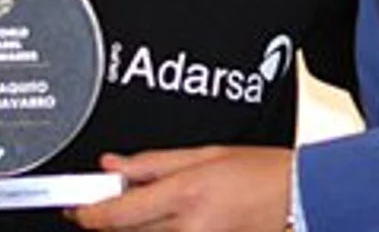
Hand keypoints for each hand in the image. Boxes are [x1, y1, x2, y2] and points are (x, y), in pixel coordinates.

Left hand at [69, 146, 290, 231]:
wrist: (304, 198)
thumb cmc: (264, 172)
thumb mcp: (204, 154)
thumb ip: (153, 163)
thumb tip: (112, 166)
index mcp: (185, 195)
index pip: (118, 214)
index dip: (87, 213)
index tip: (74, 208)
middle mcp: (190, 229)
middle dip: (112, 219)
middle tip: (112, 201)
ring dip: (138, 229)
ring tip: (154, 207)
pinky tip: (176, 221)